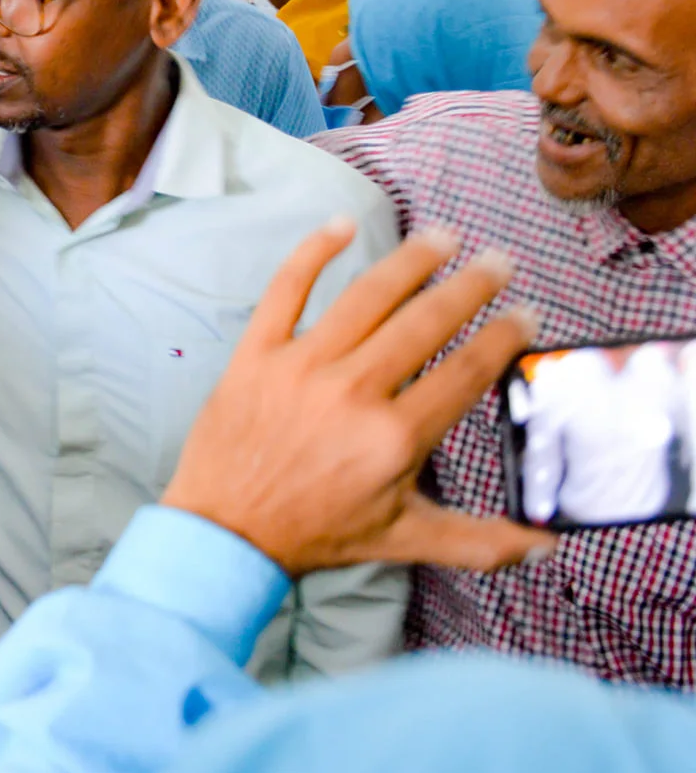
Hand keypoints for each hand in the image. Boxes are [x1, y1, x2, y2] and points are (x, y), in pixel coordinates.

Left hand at [162, 221, 554, 577]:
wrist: (225, 533)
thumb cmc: (316, 532)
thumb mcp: (403, 540)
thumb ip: (479, 541)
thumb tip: (546, 547)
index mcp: (393, 436)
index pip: (465, 372)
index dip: (502, 338)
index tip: (526, 314)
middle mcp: (352, 393)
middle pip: (424, 323)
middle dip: (470, 287)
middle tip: (498, 262)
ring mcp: (300, 367)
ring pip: (365, 297)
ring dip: (410, 261)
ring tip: (443, 238)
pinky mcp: (255, 354)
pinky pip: (285, 290)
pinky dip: (312, 253)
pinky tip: (342, 224)